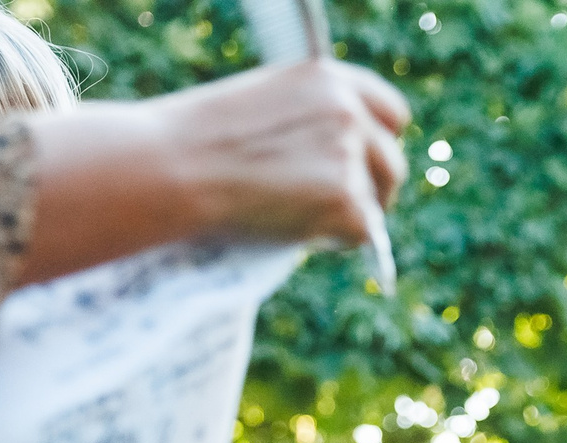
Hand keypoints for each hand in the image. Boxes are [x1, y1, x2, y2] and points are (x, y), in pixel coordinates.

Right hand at [152, 59, 410, 250]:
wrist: (175, 167)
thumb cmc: (201, 141)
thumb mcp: (265, 105)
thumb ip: (311, 121)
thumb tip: (342, 160)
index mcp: (329, 78)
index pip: (391, 113)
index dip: (381, 144)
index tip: (370, 167)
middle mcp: (348, 111)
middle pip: (391, 163)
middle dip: (372, 191)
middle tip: (337, 211)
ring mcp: (351, 154)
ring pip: (376, 204)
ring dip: (349, 218)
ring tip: (295, 216)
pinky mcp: (348, 199)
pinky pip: (361, 235)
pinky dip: (332, 242)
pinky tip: (291, 229)